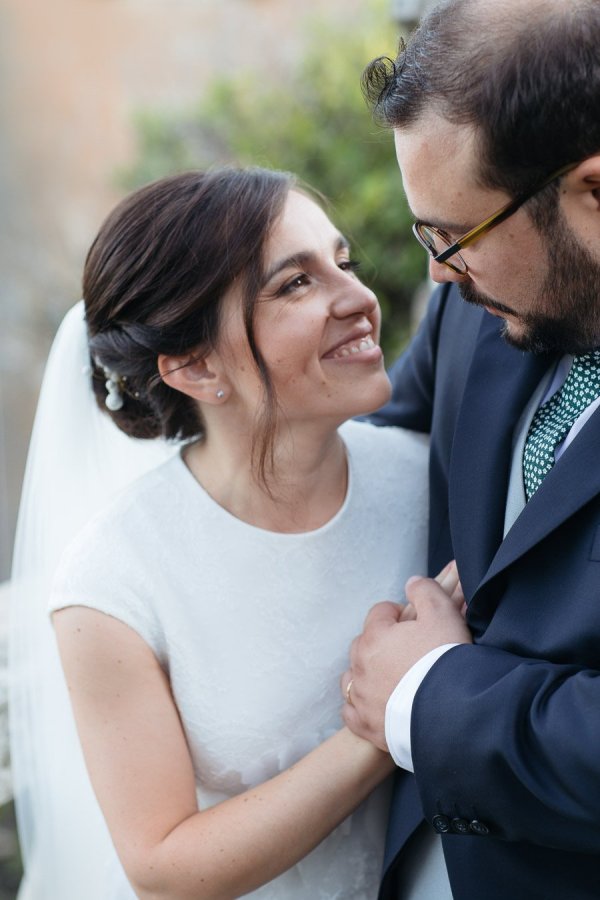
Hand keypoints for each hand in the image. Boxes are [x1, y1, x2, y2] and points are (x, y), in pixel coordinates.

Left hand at [341, 562, 471, 750]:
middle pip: (363, 644)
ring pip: (352, 677)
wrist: (454, 712)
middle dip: (380, 642)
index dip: (397, 614)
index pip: (380, 612)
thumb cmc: (447, 660)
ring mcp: (361, 697)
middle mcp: (361, 665)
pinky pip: (351, 712)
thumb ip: (426, 591)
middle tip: (405, 649)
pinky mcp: (366, 725)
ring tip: (388, 676)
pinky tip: (373, 704)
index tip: (413, 622)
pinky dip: (359, 706)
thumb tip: (412, 582)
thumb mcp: (444, 614)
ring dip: (366, 673)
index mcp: (376, 636)